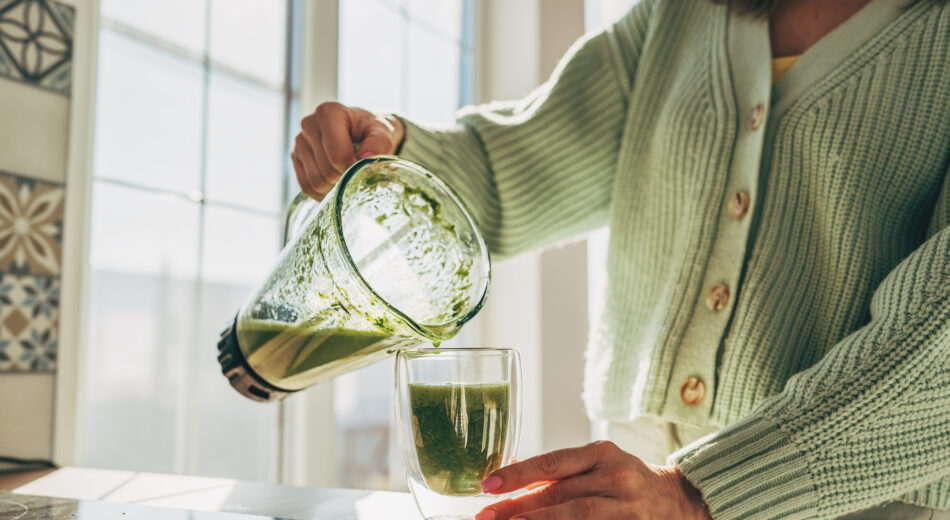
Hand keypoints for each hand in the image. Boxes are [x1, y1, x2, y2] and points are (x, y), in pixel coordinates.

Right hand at [291, 102, 404, 200]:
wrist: (361, 131)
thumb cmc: (371, 131)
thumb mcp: (383, 132)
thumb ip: (380, 143)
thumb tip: (366, 158)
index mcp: (328, 113)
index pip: (337, 155)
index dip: (353, 168)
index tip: (363, 166)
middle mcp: (309, 125)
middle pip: (326, 171)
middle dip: (345, 179)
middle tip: (357, 174)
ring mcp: (300, 142)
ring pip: (315, 182)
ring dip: (335, 188)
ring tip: (348, 178)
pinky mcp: (296, 158)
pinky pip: (307, 187)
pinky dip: (323, 193)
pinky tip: (336, 185)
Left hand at [476, 441, 711, 519]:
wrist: (677, 499)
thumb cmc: (626, 477)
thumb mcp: (597, 462)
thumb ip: (560, 470)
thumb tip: (511, 472)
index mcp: (602, 453)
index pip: (553, 463)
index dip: (518, 474)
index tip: (489, 484)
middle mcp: (616, 477)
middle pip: (559, 494)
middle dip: (518, 507)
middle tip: (488, 515)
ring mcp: (626, 507)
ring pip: (575, 516)